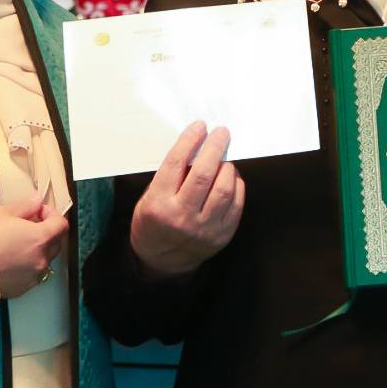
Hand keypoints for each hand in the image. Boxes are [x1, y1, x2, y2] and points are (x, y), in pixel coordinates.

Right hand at [0, 198, 69, 298]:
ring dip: (37, 251)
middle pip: (55, 243)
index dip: (52, 214)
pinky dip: (27, 266)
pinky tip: (11, 261)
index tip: (38, 212)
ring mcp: (34, 276)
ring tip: (17, 246)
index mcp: (40, 238)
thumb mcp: (2, 214)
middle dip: (46, 233)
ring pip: (45, 260)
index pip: (61, 225)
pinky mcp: (24, 288)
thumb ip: (26, 206)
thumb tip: (37, 200)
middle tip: (27, 227)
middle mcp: (42, 259)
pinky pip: (33, 275)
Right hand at [130, 122, 244, 278]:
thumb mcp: (150, 197)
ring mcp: (204, 228)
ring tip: (225, 157)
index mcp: (159, 204)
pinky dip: (236, 186)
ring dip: (227, 167)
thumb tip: (197, 147)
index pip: (176, 164)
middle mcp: (182, 216)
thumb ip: (171, 175)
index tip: (199, 127)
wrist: (161, 260)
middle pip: (204, 174)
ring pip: (224, 189)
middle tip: (221, 133)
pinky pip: (235, 205)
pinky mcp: (221, 235)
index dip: (189, 141)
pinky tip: (231, 176)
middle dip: (214, 148)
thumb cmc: (154, 221)